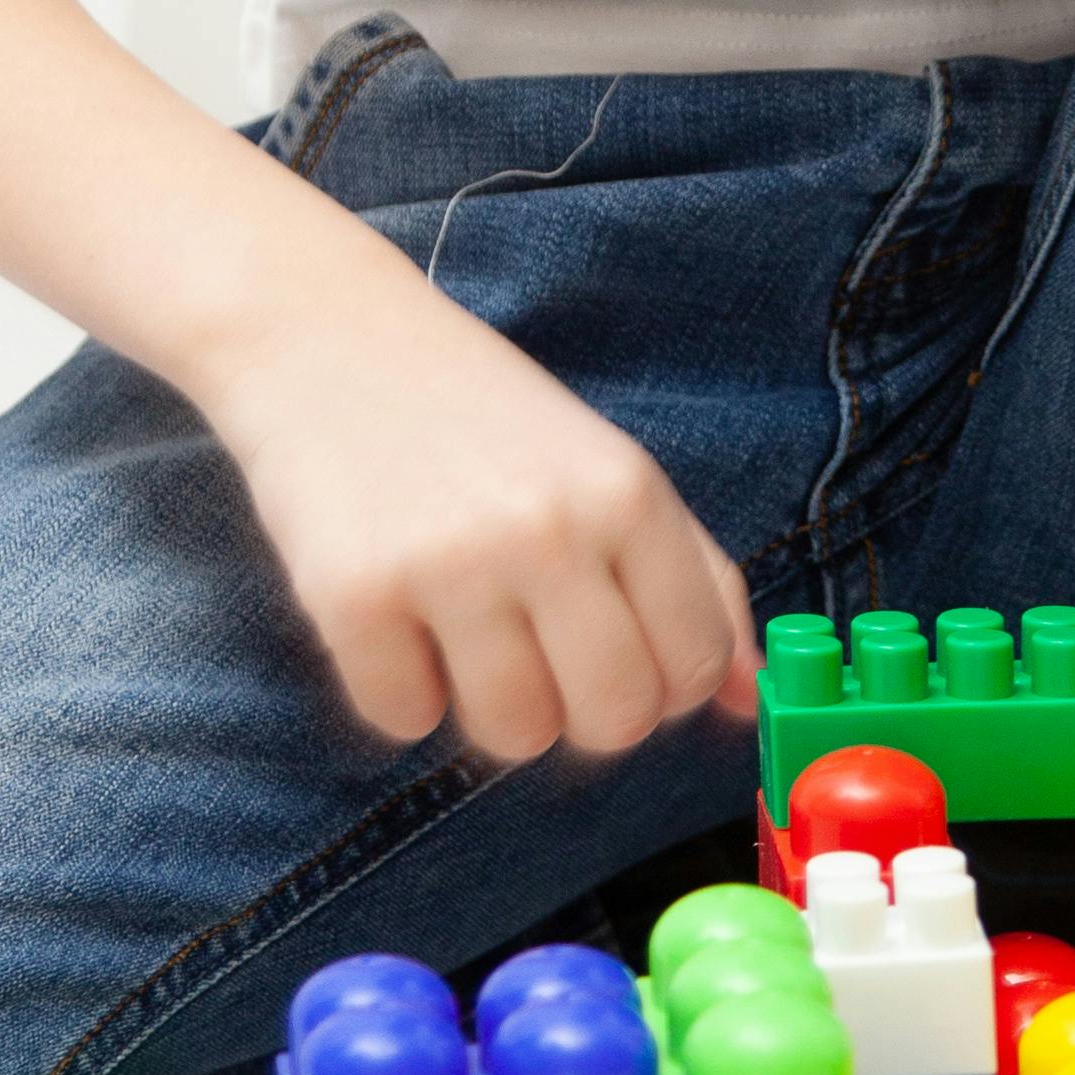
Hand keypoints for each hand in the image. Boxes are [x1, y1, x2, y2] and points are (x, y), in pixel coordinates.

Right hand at [208, 248, 757, 769]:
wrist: (325, 335)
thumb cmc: (479, 416)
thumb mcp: (606, 469)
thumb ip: (694, 579)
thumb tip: (749, 700)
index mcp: (628, 492)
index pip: (695, 666)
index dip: (660, 685)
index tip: (615, 652)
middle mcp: (550, 527)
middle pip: (615, 721)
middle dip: (580, 713)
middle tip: (537, 653)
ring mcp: (451, 563)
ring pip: (515, 739)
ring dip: (488, 705)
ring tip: (461, 627)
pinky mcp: (354, 595)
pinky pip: (404, 720)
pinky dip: (398, 687)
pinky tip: (392, 613)